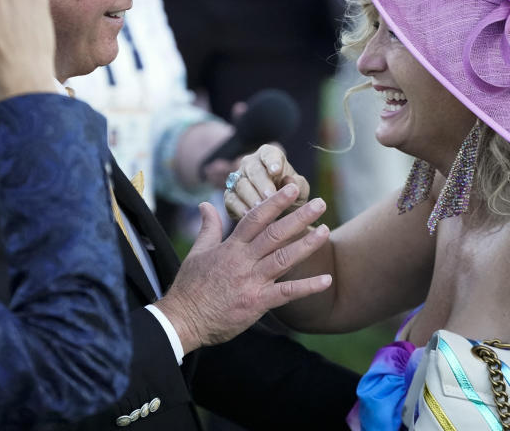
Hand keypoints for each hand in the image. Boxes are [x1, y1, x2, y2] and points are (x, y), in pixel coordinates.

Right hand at [155, 184, 330, 353]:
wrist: (183, 320)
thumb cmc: (189, 287)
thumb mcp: (197, 253)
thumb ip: (208, 228)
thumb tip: (206, 204)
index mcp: (230, 248)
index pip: (255, 218)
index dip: (274, 202)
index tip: (290, 188)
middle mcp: (243, 261)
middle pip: (274, 234)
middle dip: (298, 217)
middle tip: (320, 203)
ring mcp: (251, 282)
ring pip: (284, 259)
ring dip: (307, 245)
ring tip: (326, 231)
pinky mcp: (257, 303)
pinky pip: (286, 293)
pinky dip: (308, 287)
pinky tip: (327, 280)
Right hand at [224, 144, 309, 219]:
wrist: (279, 216)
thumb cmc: (292, 198)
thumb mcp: (300, 192)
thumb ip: (298, 185)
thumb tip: (289, 181)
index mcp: (270, 156)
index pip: (269, 154)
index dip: (272, 161)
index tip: (276, 171)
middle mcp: (251, 164)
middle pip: (253, 169)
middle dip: (262, 183)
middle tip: (270, 196)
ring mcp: (238, 179)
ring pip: (241, 184)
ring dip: (251, 197)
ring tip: (260, 208)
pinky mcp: (230, 196)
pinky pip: (231, 199)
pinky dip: (239, 207)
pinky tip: (248, 215)